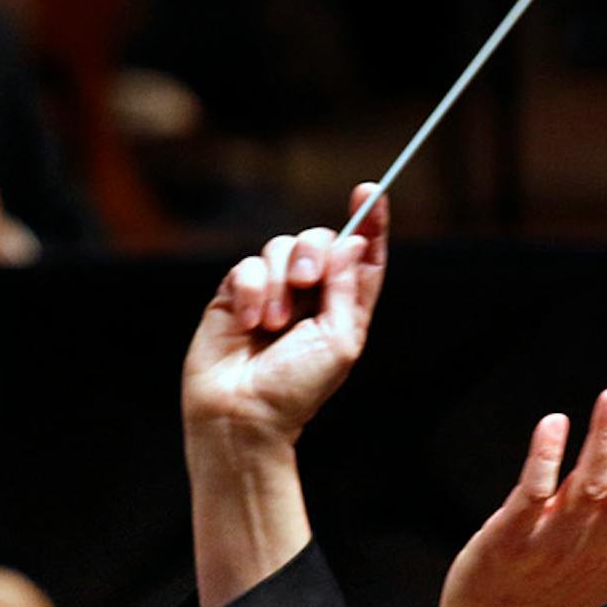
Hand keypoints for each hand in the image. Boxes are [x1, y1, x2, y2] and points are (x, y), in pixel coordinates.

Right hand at [181, 185, 388, 445]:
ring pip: (279, 247)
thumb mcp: (339, 340)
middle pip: (319, 240)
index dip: (369, 222)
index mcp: (343, 306)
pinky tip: (249, 323)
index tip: (370, 193)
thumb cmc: (296, 388)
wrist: (242, 413)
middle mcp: (310, 294)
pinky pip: (247, 266)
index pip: (360, 255)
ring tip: (272, 324)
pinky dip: (251, 291)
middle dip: (313, 251)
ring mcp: (272, 291)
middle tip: (307, 281)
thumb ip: (346, 288)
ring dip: (279, 283)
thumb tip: (352, 241)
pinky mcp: (237, 294)